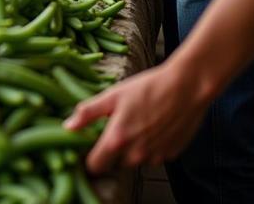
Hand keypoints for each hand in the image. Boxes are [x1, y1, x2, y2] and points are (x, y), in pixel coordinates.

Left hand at [63, 61, 210, 172]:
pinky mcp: (171, 155)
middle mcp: (135, 155)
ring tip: (139, 120)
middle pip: (115, 162)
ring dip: (133, 147)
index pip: (95, 166)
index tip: (90, 145)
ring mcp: (155, 157)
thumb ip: (88, 113)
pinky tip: (154, 125)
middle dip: (113, 147)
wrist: (186, 87)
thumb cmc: (147, 87)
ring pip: (135, 159)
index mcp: (117, 140)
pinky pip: (153, 156)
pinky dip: (150, 145)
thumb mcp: (112, 95)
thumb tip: (67, 127)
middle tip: (118, 123)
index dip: (90, 157)